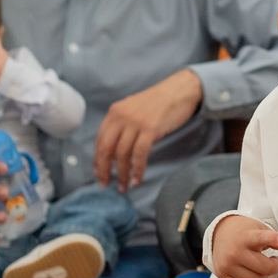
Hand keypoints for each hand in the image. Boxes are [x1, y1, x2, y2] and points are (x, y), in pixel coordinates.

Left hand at [94, 69, 202, 190]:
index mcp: (114, 112)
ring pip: (122, 154)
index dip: (97, 159)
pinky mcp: (150, 129)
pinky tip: (137, 179)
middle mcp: (121, 117)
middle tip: (105, 184)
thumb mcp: (134, 111)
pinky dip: (137, 169)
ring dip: (122, 174)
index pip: (100, 140)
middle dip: (104, 169)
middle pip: (106, 148)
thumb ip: (124, 127)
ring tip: (123, 187)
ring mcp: (135, 123)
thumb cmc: (158, 103)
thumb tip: (118, 152)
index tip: (99, 173)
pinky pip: (139, 154)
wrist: (179, 91)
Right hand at [210, 215, 277, 277]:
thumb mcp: (260, 229)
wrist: (219, 233)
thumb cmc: (245, 232)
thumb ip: (277, 237)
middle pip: (265, 268)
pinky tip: (248, 271)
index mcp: (247, 236)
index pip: (262, 238)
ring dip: (263, 276)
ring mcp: (227, 264)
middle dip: (275, 266)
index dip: (274, 240)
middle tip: (274, 261)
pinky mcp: (222, 275)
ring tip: (260, 266)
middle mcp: (235, 251)